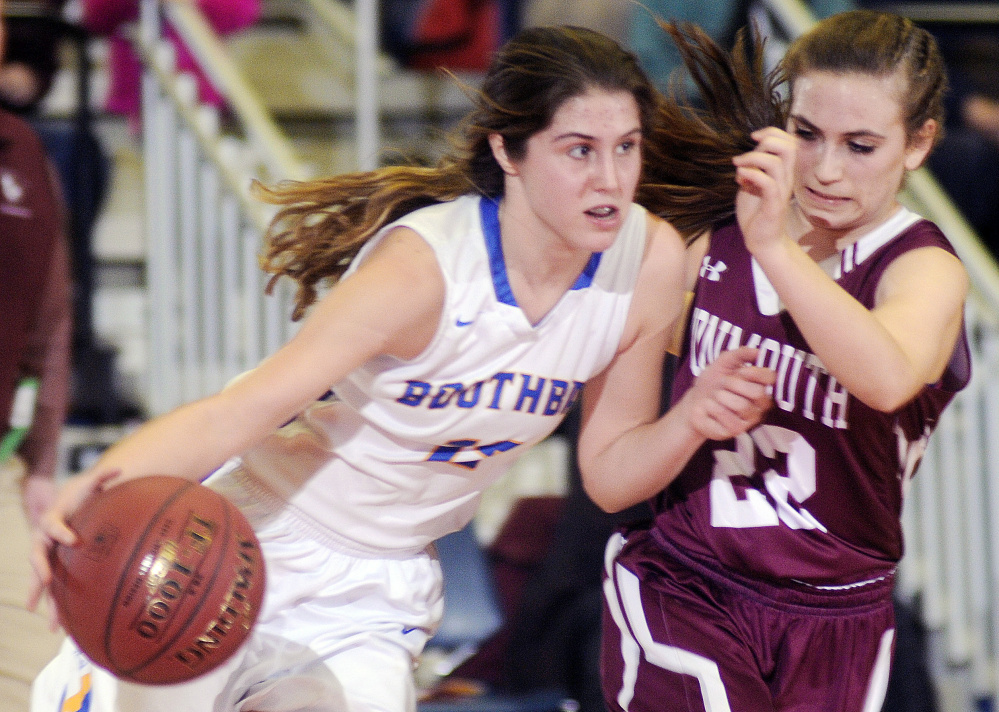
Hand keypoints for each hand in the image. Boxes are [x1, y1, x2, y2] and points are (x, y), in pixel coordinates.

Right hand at [27, 469, 120, 626]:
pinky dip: (53, 607)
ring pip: (41, 580)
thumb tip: (118, 469)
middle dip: (41, 570)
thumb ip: (102, 477)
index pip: (52, 525)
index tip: (73, 540)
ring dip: (44, 599)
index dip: (60, 531)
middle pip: (38, 557)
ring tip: (50, 622)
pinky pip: (51, 588)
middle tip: (46, 581)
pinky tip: (58, 628)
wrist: (69, 506)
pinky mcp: (54, 567)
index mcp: (52, 519)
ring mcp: (47, 556)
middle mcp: (44, 540)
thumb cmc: (81, 495)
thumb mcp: (89, 483)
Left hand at [679, 346, 774, 440]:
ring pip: (741, 406)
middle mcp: (759, 405)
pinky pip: (727, 419)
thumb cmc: (712, 382)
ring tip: (715, 397)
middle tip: (722, 385)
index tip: (738, 371)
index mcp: (761, 387)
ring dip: (720, 397)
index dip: (753, 372)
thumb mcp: (724, 362)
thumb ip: (741, 354)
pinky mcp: (734, 431)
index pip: (771, 378)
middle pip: (757, 393)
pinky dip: (712, 409)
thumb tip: (758, 351)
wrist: (693, 401)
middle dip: (733, 384)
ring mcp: (748, 420)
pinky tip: (709, 408)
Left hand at [733, 127, 795, 256]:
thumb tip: (744, 158)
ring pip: (777, 163)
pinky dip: (752, 175)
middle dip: (767, 140)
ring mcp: (781, 192)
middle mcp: (786, 179)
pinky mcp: (774, 205)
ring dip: (753, 159)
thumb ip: (752, 170)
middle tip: (748, 150)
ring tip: (738, 166)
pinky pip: (768, 183)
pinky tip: (740, 179)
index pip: (789, 142)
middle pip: (789, 147)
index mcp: (783, 172)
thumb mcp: (751, 186)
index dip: (772, 133)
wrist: (761, 241)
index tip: (753, 137)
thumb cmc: (756, 213)